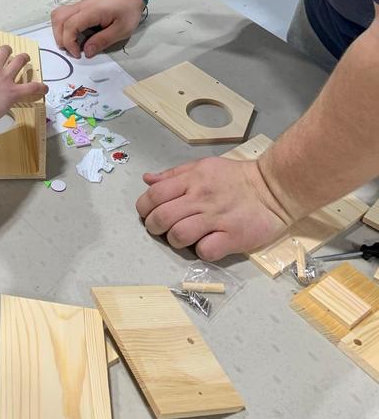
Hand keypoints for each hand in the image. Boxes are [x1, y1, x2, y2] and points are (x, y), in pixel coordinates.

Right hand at [0, 45, 47, 124]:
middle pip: (4, 51)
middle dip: (8, 53)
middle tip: (10, 56)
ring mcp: (6, 77)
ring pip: (19, 62)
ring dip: (24, 60)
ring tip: (26, 60)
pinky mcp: (15, 91)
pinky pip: (31, 87)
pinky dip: (39, 88)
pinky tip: (44, 88)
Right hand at [51, 0, 143, 58]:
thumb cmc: (128, 10)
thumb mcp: (121, 29)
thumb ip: (103, 41)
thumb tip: (86, 52)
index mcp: (92, 11)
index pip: (70, 25)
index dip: (70, 43)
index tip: (78, 54)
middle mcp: (81, 6)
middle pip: (58, 19)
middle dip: (60, 38)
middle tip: (72, 50)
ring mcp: (79, 4)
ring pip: (57, 15)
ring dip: (59, 31)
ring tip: (69, 43)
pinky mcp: (79, 6)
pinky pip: (63, 14)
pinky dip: (62, 26)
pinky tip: (73, 35)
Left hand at [135, 156, 292, 260]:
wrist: (273, 188)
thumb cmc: (235, 177)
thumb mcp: (202, 166)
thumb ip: (174, 175)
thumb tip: (147, 180)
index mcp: (191, 180)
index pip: (154, 195)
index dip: (144, 208)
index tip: (148, 214)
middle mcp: (200, 198)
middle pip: (162, 218)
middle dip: (154, 228)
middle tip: (161, 230)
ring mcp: (216, 218)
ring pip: (179, 236)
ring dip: (175, 241)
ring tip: (183, 238)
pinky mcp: (233, 237)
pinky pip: (205, 250)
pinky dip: (201, 251)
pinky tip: (206, 244)